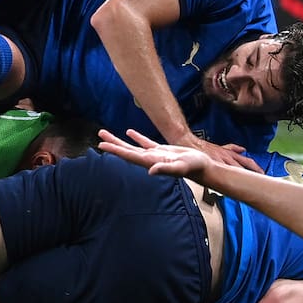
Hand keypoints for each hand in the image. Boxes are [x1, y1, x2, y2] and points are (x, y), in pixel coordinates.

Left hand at [97, 128, 263, 177]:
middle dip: (113, 143)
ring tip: (106, 133)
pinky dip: (137, 137)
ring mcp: (154, 155)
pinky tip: (129, 132)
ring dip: (120, 140)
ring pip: (133, 146)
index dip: (115, 150)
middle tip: (99, 136)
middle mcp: (149, 159)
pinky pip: (145, 143)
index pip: (129, 155)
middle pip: (126, 151)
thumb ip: (165, 168)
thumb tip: (150, 170)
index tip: (102, 145)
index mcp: (150, 162)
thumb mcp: (180, 167)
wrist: (203, 168)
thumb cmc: (194, 168)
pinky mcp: (162, 150)